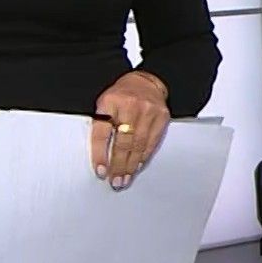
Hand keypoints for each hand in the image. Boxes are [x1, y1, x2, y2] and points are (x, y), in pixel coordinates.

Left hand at [91, 71, 170, 188]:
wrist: (147, 81)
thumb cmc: (122, 96)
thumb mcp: (105, 104)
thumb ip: (101, 125)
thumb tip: (100, 156)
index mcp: (109, 102)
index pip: (102, 133)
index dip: (100, 154)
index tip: (101, 171)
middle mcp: (129, 106)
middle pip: (122, 142)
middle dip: (118, 165)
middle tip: (115, 181)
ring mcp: (148, 111)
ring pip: (138, 145)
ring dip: (131, 165)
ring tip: (125, 179)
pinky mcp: (161, 117)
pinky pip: (152, 142)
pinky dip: (144, 156)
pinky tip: (138, 166)